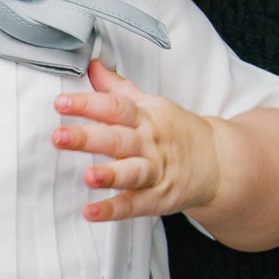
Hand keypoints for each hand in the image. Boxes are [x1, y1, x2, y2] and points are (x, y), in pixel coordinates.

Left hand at [52, 59, 220, 222]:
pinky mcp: (159, 197)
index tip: (60, 103)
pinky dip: (113, 210)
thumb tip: (92, 66)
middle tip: (59, 137)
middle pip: (117, 138)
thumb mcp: (150, 104)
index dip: (87, 104)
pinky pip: (134, 204)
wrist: (218, 161)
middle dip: (87, 138)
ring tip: (88, 176)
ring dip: (109, 175)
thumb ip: (118, 88)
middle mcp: (149, 143)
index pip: (113, 106)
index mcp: (144, 117)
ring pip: (131, 172)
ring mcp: (156, 171)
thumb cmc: (176, 131)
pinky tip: (91, 213)